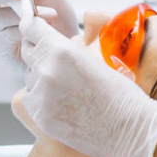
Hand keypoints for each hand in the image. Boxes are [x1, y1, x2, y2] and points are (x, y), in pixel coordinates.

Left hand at [19, 16, 156, 156]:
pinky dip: (41, 100)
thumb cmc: (120, 93)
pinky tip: (63, 105)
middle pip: (27, 51)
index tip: (35, 31)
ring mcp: (41, 94)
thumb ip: (69, 47)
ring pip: (29, 77)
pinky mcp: (40, 116)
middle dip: (38, 52)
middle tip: (55, 62)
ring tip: (67, 89)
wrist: (129, 129)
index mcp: (62, 50)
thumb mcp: (96, 57)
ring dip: (41, 78)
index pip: (30, 27)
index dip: (33, 28)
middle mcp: (46, 70)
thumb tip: (55, 41)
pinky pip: (30, 100)